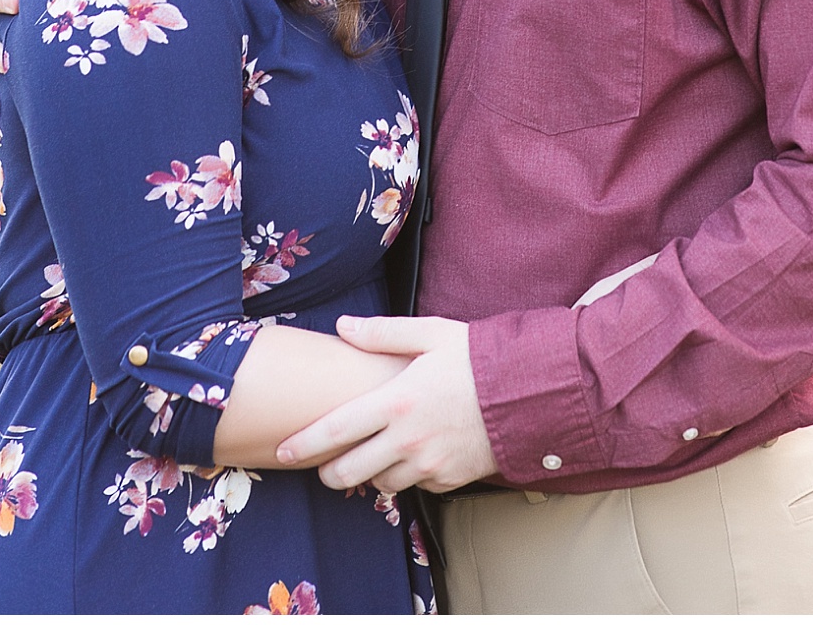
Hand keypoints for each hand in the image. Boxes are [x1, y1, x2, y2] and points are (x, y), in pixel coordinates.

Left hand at [275, 315, 497, 493]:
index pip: (335, 430)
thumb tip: (343, 326)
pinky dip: (406, 475)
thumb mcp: (430, 334)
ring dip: (370, 473)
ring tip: (374, 452)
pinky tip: (413, 453)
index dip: (303, 443)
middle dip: (329, 470)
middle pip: (349, 472)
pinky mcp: (448, 481)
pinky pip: (414, 486)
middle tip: (324, 462)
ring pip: (380, 484)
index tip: (282, 449)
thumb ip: (382, 333)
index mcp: (396, 402)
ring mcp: (428, 466)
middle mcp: (407, 440)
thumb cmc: (477, 358)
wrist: (529, 394)